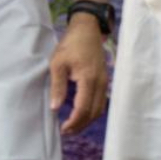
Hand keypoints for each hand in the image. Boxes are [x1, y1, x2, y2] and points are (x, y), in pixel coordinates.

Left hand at [50, 15, 108, 133]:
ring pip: (100, 108)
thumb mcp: (58, 64)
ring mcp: (105, 81)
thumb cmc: (71, 45)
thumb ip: (58, 86)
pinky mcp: (104, 79)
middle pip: (94, 112)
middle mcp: (100, 82)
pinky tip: (81, 111)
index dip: (74, 122)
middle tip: (66, 130)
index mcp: (89, 79)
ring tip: (73, 124)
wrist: (88, 29)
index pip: (83, 108)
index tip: (62, 128)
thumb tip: (55, 108)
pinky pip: (102, 100)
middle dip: (81, 124)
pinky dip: (92, 110)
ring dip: (87, 119)